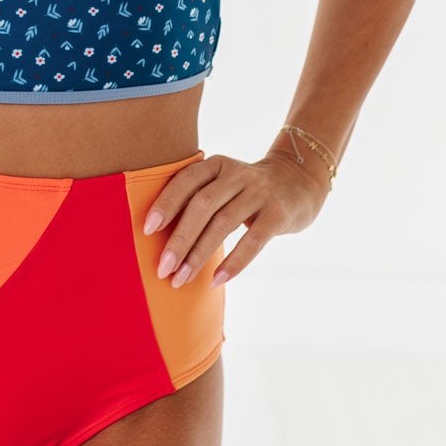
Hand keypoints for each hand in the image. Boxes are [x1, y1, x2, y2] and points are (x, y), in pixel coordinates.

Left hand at [141, 143, 330, 288]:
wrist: (299, 181)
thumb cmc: (247, 190)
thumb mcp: (223, 183)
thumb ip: (198, 198)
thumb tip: (157, 235)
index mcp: (216, 165)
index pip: (186, 181)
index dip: (166, 203)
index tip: (147, 229)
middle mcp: (236, 174)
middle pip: (202, 206)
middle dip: (179, 239)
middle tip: (162, 268)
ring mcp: (259, 193)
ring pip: (223, 224)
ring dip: (199, 255)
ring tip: (181, 279)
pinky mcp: (278, 213)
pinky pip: (253, 240)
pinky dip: (234, 262)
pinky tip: (216, 280)